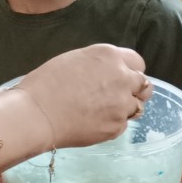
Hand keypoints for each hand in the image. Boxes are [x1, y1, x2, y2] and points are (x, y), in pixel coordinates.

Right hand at [14, 44, 150, 149]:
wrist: (37, 114)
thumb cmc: (46, 84)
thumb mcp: (75, 60)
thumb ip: (100, 64)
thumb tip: (109, 72)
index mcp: (109, 56)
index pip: (137, 62)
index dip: (130, 71)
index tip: (124, 78)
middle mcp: (122, 77)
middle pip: (144, 85)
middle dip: (135, 90)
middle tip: (119, 97)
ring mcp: (122, 104)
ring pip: (138, 106)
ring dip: (126, 108)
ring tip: (105, 111)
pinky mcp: (117, 126)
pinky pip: (123, 124)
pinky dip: (113, 124)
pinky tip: (94, 122)